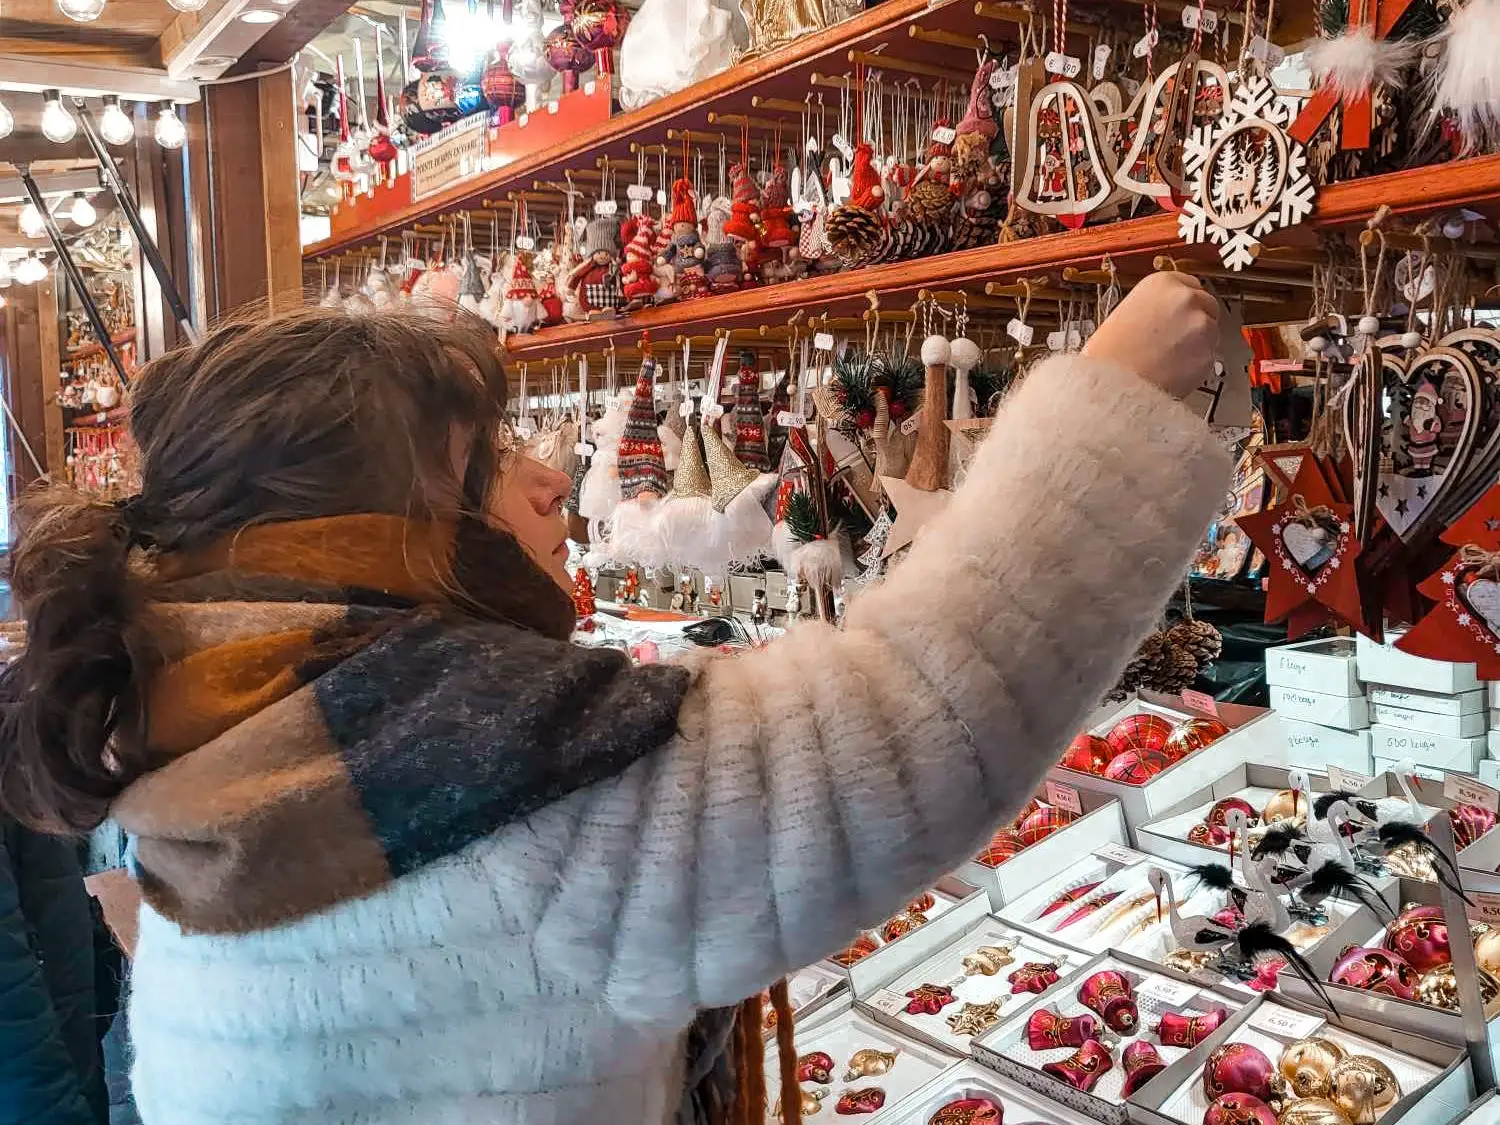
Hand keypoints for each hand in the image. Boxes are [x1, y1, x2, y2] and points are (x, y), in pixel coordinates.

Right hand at [1082, 272, 1219, 399]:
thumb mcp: (1127, 313)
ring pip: (1211, 332)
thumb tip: (1168, 315)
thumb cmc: (1109, 355)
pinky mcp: (1209, 354)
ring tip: (1169, 358)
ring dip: (1198, 343)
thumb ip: (1155, 308)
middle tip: (1176, 339)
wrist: (1112, 385)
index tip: (1181, 312)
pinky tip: (1174, 371)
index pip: (1190, 284)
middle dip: (1195, 321)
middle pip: (1206, 305)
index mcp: (1162, 283)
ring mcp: (1201, 326)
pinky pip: (1208, 357)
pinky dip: (1196, 365)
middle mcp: (1186, 299)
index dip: (1185, 302)